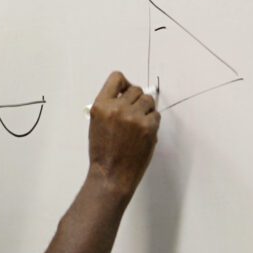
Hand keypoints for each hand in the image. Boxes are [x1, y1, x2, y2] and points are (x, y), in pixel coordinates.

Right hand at [87, 71, 160, 198]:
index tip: (126, 91)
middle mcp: (117, 108)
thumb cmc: (103, 152)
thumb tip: (126, 95)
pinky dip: (151, 122)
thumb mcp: (97, 124)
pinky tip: (142, 133)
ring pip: (148, 100)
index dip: (124, 84)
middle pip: (136, 89)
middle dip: (136, 100)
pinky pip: (156, 115)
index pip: (117, 78)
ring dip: (145, 109)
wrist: (111, 173)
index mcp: (101, 106)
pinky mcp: (149, 127)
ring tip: (137, 124)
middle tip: (133, 113)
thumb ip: (109, 107)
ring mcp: (134, 117)